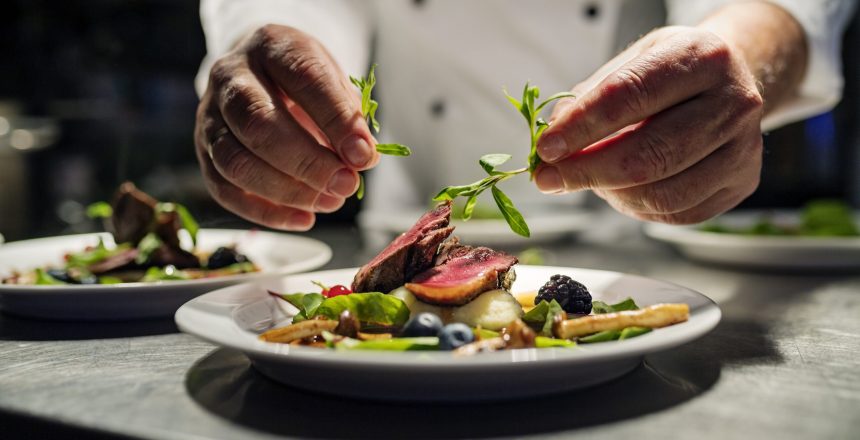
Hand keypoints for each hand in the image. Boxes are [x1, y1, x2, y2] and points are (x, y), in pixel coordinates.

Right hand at [194, 24, 377, 229]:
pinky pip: (225, 190)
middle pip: (258, 124)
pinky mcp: (203, 152)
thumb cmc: (303, 83)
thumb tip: (361, 158)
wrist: (260, 76)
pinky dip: (266, 212)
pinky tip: (304, 218)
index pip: (302, 78)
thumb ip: (347, 114)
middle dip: (307, 162)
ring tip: (330, 202)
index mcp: (271, 46)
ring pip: (235, 162)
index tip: (364, 155)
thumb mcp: (332, 81)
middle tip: (346, 185)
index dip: (335, 119)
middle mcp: (230, 77)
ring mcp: (209, 116)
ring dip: (287, 191)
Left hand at [534, 26, 764, 223]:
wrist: (731, 80)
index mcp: (702, 57)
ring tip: (587, 179)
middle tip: (548, 178)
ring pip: (662, 193)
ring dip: (610, 193)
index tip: (546, 148)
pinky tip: (620, 190)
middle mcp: (733, 101)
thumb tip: (552, 142)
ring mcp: (743, 147)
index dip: (581, 127)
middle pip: (648, 154)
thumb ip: (590, 98)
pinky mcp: (742, 182)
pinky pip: (676, 213)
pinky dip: (636, 207)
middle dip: (586, 172)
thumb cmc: (672, 71)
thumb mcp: (632, 62)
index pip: (629, 96)